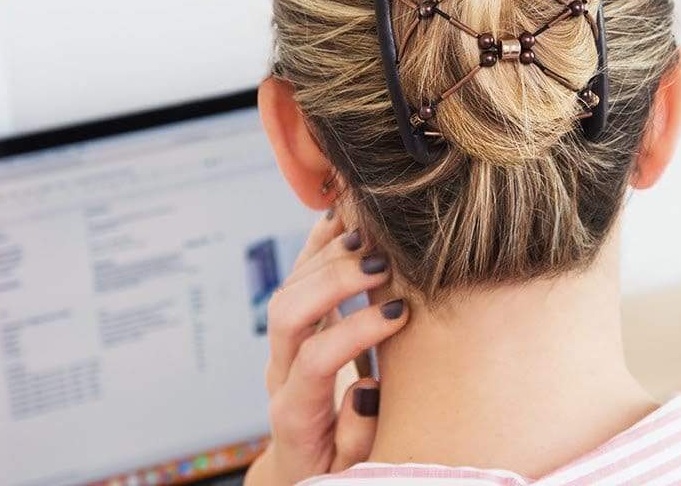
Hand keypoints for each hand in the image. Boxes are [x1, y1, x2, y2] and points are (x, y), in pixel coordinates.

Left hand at [244, 211, 407, 485]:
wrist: (299, 462)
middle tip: (381, 266)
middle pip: (287, 314)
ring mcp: (280, 347)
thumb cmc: (334, 464)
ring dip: (326, 257)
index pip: (314, 360)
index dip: (356, 331)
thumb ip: (359, 433)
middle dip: (332, 282)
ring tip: (370, 237)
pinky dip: (317, 245)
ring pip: (287, 290)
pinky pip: (295, 278)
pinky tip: (342, 219)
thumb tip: (365, 388)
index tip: (401, 314)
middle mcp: (279, 373)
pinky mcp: (292, 327)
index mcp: (295, 411)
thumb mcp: (352, 465)